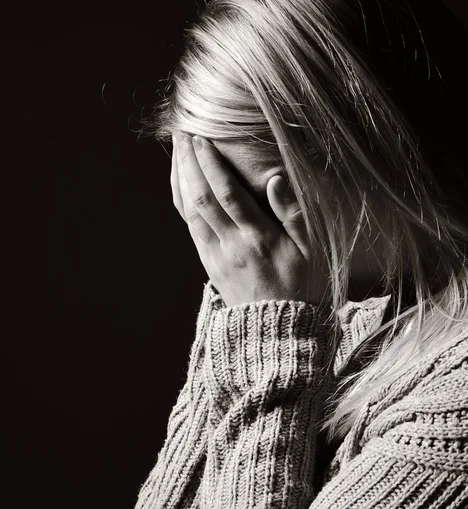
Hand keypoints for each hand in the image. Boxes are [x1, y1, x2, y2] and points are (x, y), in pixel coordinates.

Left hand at [171, 133, 329, 307]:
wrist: (276, 327)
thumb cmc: (299, 285)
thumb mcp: (310, 251)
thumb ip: (293, 213)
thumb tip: (275, 178)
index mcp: (258, 240)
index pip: (229, 195)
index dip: (212, 165)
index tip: (202, 139)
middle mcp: (231, 246)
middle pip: (202, 198)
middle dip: (189, 163)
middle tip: (182, 133)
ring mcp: (215, 256)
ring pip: (190, 211)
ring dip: (180, 178)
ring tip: (177, 150)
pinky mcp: (208, 262)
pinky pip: (189, 225)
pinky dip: (181, 200)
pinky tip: (181, 182)